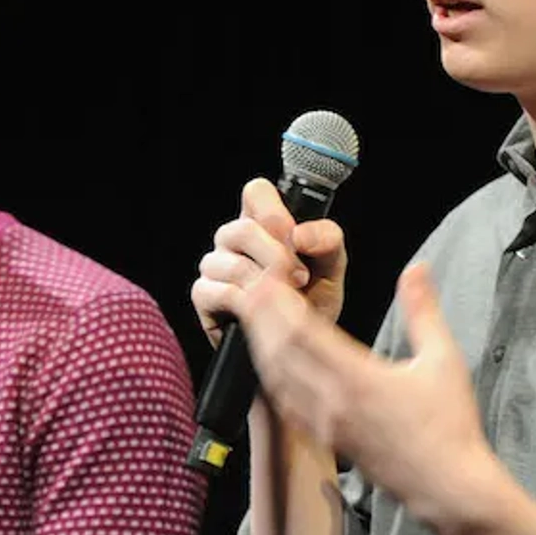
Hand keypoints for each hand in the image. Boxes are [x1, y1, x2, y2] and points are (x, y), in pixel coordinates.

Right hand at [191, 176, 346, 344]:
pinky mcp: (204, 296)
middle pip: (242, 229)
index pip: (256, 192)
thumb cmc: (314, 298)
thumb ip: (326, 239)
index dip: (274, 213)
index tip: (295, 240)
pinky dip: (240, 302)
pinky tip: (258, 310)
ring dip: (262, 284)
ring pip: (230, 263)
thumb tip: (299, 235)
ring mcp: (215, 266)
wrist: (303, 342)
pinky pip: (214, 291)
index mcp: (263, 222)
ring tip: (283, 298)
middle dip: (276, 257)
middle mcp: (234, 238)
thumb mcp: (331, 266)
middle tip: (300, 278)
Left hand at [227, 261, 514, 534]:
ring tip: (254, 317)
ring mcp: (325, 425)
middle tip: (249, 286)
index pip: (303, 333)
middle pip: (279, 352)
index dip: (278, 302)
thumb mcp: (444, 361)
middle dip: (260, 317)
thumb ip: (424, 311)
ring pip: (276, 378)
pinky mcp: (326, 440)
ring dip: (261, 345)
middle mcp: (332, 402)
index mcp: (358, 379)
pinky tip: (270, 362)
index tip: (267, 276)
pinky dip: (272, 376)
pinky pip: (286, 404)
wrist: (447, 488)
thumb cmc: (450, 426)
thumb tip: (417, 267)